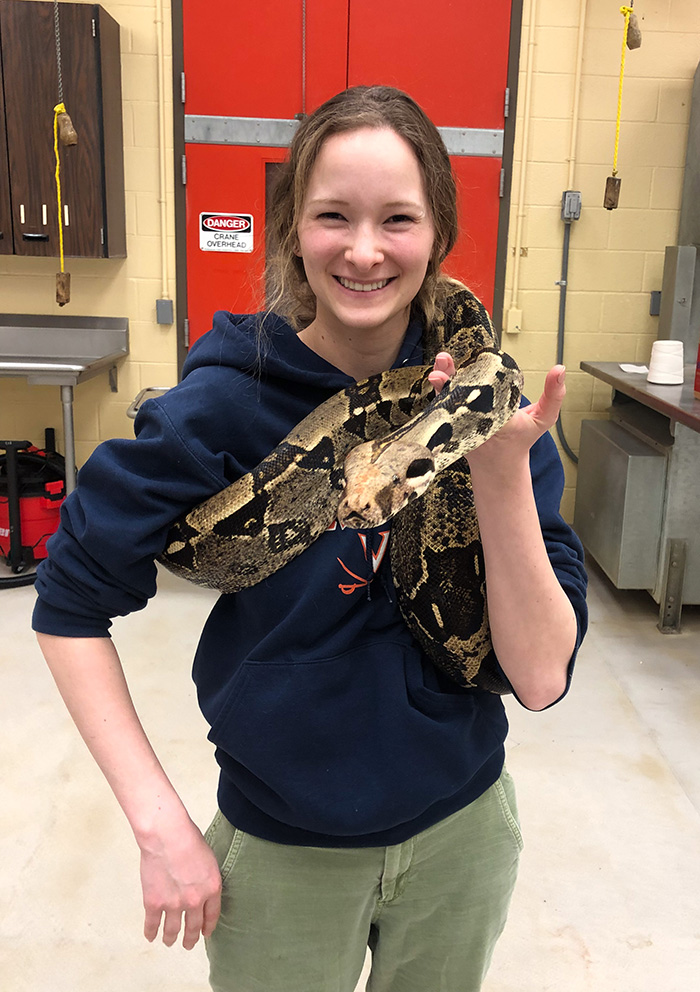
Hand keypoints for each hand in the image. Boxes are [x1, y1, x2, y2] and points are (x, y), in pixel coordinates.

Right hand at [140, 816, 221, 949]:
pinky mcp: (154, 904)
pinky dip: (151, 932)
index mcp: (212, 888)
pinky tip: (151, 936)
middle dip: (191, 938)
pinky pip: (152, 924)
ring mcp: (174, 905)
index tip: (205, 933)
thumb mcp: (209, 859)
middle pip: (194, 926)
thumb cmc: (189, 838)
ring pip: (173, 930)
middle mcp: (195, 901)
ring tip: (170, 941)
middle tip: (188, 944)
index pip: (212, 915)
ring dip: (171, 938)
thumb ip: (206, 877)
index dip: (208, 927)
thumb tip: (201, 886)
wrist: (167, 836)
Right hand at [429, 353, 566, 461]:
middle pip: (458, 377)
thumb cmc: (522, 439)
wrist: (502, 464)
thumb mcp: (543, 416)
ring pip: (446, 391)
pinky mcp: (451, 426)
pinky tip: (435, 393)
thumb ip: (553, 395)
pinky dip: (436, 403)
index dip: (473, 359)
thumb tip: (560, 368)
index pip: (480, 370)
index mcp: (493, 390)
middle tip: (445, 359)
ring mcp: (461, 411)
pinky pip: (441, 412)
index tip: (471, 354)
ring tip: (437, 375)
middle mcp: (474, 397)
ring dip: (439, 380)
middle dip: (448, 367)